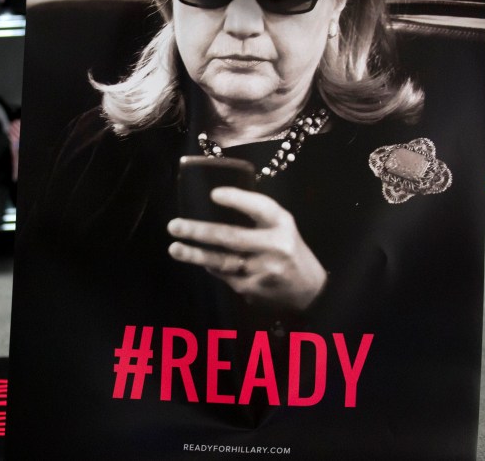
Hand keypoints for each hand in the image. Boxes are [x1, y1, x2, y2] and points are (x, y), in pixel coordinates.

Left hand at [167, 186, 326, 310]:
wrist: (310, 291)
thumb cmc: (289, 250)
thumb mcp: (282, 225)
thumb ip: (257, 214)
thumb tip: (214, 201)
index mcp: (283, 225)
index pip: (261, 208)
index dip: (237, 199)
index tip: (214, 194)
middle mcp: (274, 247)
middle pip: (231, 237)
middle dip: (199, 231)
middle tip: (174, 226)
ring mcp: (262, 271)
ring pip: (221, 261)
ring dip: (195, 255)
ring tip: (174, 248)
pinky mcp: (252, 289)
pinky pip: (224, 275)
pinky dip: (211, 267)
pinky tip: (200, 260)